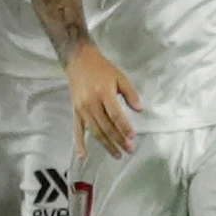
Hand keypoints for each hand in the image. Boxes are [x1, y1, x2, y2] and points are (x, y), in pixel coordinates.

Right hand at [64, 44, 140, 158]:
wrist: (78, 61)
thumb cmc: (102, 69)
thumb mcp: (120, 77)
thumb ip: (130, 93)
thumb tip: (140, 110)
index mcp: (103, 93)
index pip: (115, 115)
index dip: (124, 127)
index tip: (132, 138)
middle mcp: (91, 103)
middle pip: (106, 126)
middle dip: (118, 140)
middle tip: (129, 150)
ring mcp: (82, 109)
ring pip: (94, 130)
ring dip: (106, 144)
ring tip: (117, 154)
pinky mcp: (75, 111)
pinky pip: (77, 129)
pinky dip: (79, 143)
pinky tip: (82, 155)